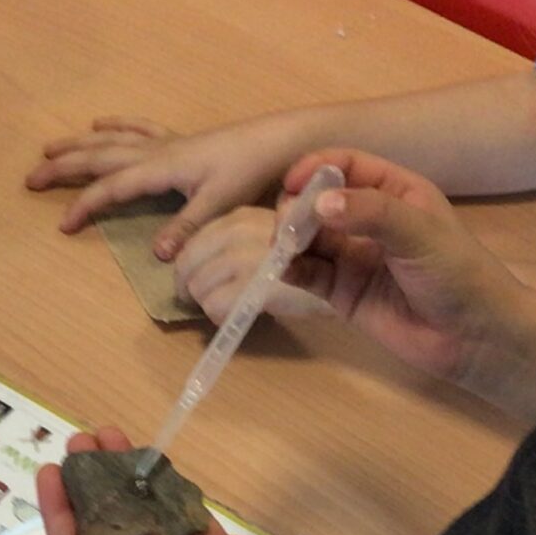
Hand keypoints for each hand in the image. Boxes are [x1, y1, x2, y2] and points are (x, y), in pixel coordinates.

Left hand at [21, 431, 357, 534]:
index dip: (60, 509)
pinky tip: (157, 457)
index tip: (52, 468)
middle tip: (83, 439)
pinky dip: (170, 486)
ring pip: (144, 510)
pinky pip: (184, 509)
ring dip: (127, 476)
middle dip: (90, 482)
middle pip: (107, 521)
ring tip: (112, 434)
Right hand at [28, 111, 321, 257]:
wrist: (281, 139)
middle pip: (99, 156)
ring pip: (112, 140)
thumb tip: (158, 254)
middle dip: (64, 167)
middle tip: (30, 178)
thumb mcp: (221, 203)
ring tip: (50, 148)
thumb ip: (187, 227)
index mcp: (162, 168)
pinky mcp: (181, 140)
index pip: (112, 188)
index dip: (84, 205)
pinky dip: (117, 126)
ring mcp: (167, 143)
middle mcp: (157, 152)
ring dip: (80, 144)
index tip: (61, 225)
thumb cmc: (253, 170)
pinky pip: (139, 129)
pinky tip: (101, 124)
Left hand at [174, 208, 328, 322]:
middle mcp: (238, 231)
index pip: (192, 243)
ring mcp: (244, 257)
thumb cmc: (312, 259)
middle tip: (203, 302)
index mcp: (239, 217)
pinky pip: (215, 305)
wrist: (348, 275)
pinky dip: (219, 316)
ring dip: (207, 303)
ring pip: (199, 287)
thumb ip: (236, 245)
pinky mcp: (252, 285)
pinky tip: (235, 317)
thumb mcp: (271, 237)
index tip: (194, 283)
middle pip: (188, 265)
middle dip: (191, 287)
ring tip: (226, 309)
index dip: (187, 268)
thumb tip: (198, 270)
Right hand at [277, 149, 532, 391]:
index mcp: (396, 192)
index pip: (347, 166)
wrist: (475, 338)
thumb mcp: (420, 233)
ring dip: (290, 238)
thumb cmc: (458, 274)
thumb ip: (371, 213)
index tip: (291, 183)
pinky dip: (291, 268)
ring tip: (282, 248)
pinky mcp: (343, 293)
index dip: (316, 167)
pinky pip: (309, 273)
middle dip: (298, 207)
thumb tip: (319, 203)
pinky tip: (284, 269)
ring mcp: (354, 257)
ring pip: (309, 237)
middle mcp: (370, 220)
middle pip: (320, 201)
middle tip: (287, 225)